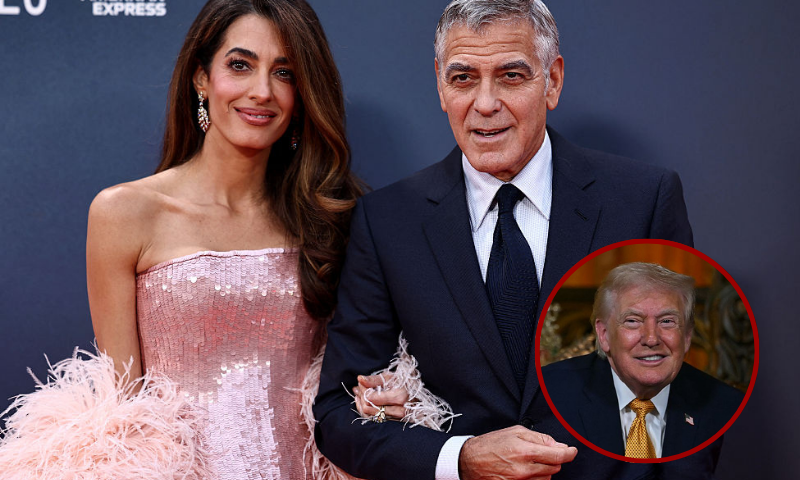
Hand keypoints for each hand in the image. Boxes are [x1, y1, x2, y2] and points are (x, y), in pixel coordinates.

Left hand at [352, 373, 409, 419]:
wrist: (419, 395)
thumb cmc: (406, 383)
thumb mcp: (392, 377)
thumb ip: (375, 379)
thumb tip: (360, 379)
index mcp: (400, 397)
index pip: (372, 397)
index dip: (363, 389)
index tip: (361, 382)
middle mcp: (399, 410)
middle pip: (369, 408)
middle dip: (361, 397)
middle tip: (358, 387)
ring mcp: (396, 419)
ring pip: (370, 415)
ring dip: (361, 404)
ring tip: (359, 393)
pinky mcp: (393, 422)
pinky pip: (374, 419)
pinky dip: (365, 410)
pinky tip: (362, 401)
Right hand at [458, 426, 577, 479]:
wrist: (469, 461)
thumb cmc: (490, 444)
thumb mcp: (514, 431)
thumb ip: (539, 438)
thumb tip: (558, 445)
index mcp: (525, 451)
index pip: (558, 456)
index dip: (569, 453)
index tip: (572, 451)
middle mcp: (524, 470)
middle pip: (555, 468)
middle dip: (553, 459)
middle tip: (542, 452)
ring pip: (547, 478)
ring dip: (544, 469)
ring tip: (529, 461)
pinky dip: (536, 477)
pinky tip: (526, 470)